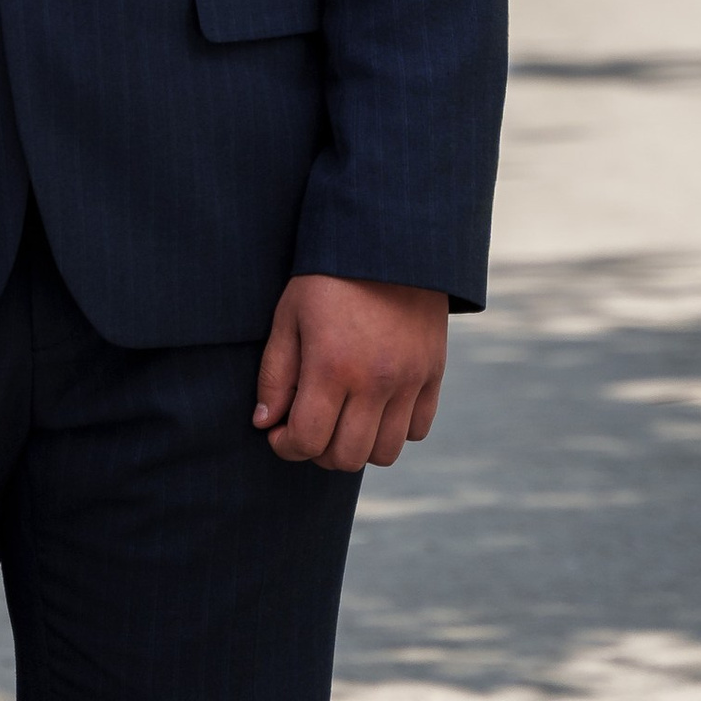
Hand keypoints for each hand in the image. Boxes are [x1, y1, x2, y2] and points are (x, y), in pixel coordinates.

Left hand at [253, 274, 447, 471]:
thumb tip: (265, 423)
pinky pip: (418, 429)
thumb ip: (276, 374)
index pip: (308, 440)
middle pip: (347, 457)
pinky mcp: (434, 373)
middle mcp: (376, 381)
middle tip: (308, 426)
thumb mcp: (289, 317)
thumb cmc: (328, 278)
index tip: (279, 432)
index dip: (286, 446)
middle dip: (318, 451)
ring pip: (386, 452)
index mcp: (332, 367)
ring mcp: (410, 380)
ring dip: (358, 446)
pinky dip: (395, 429)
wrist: (390, 242)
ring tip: (342, 420)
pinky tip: (375, 407)